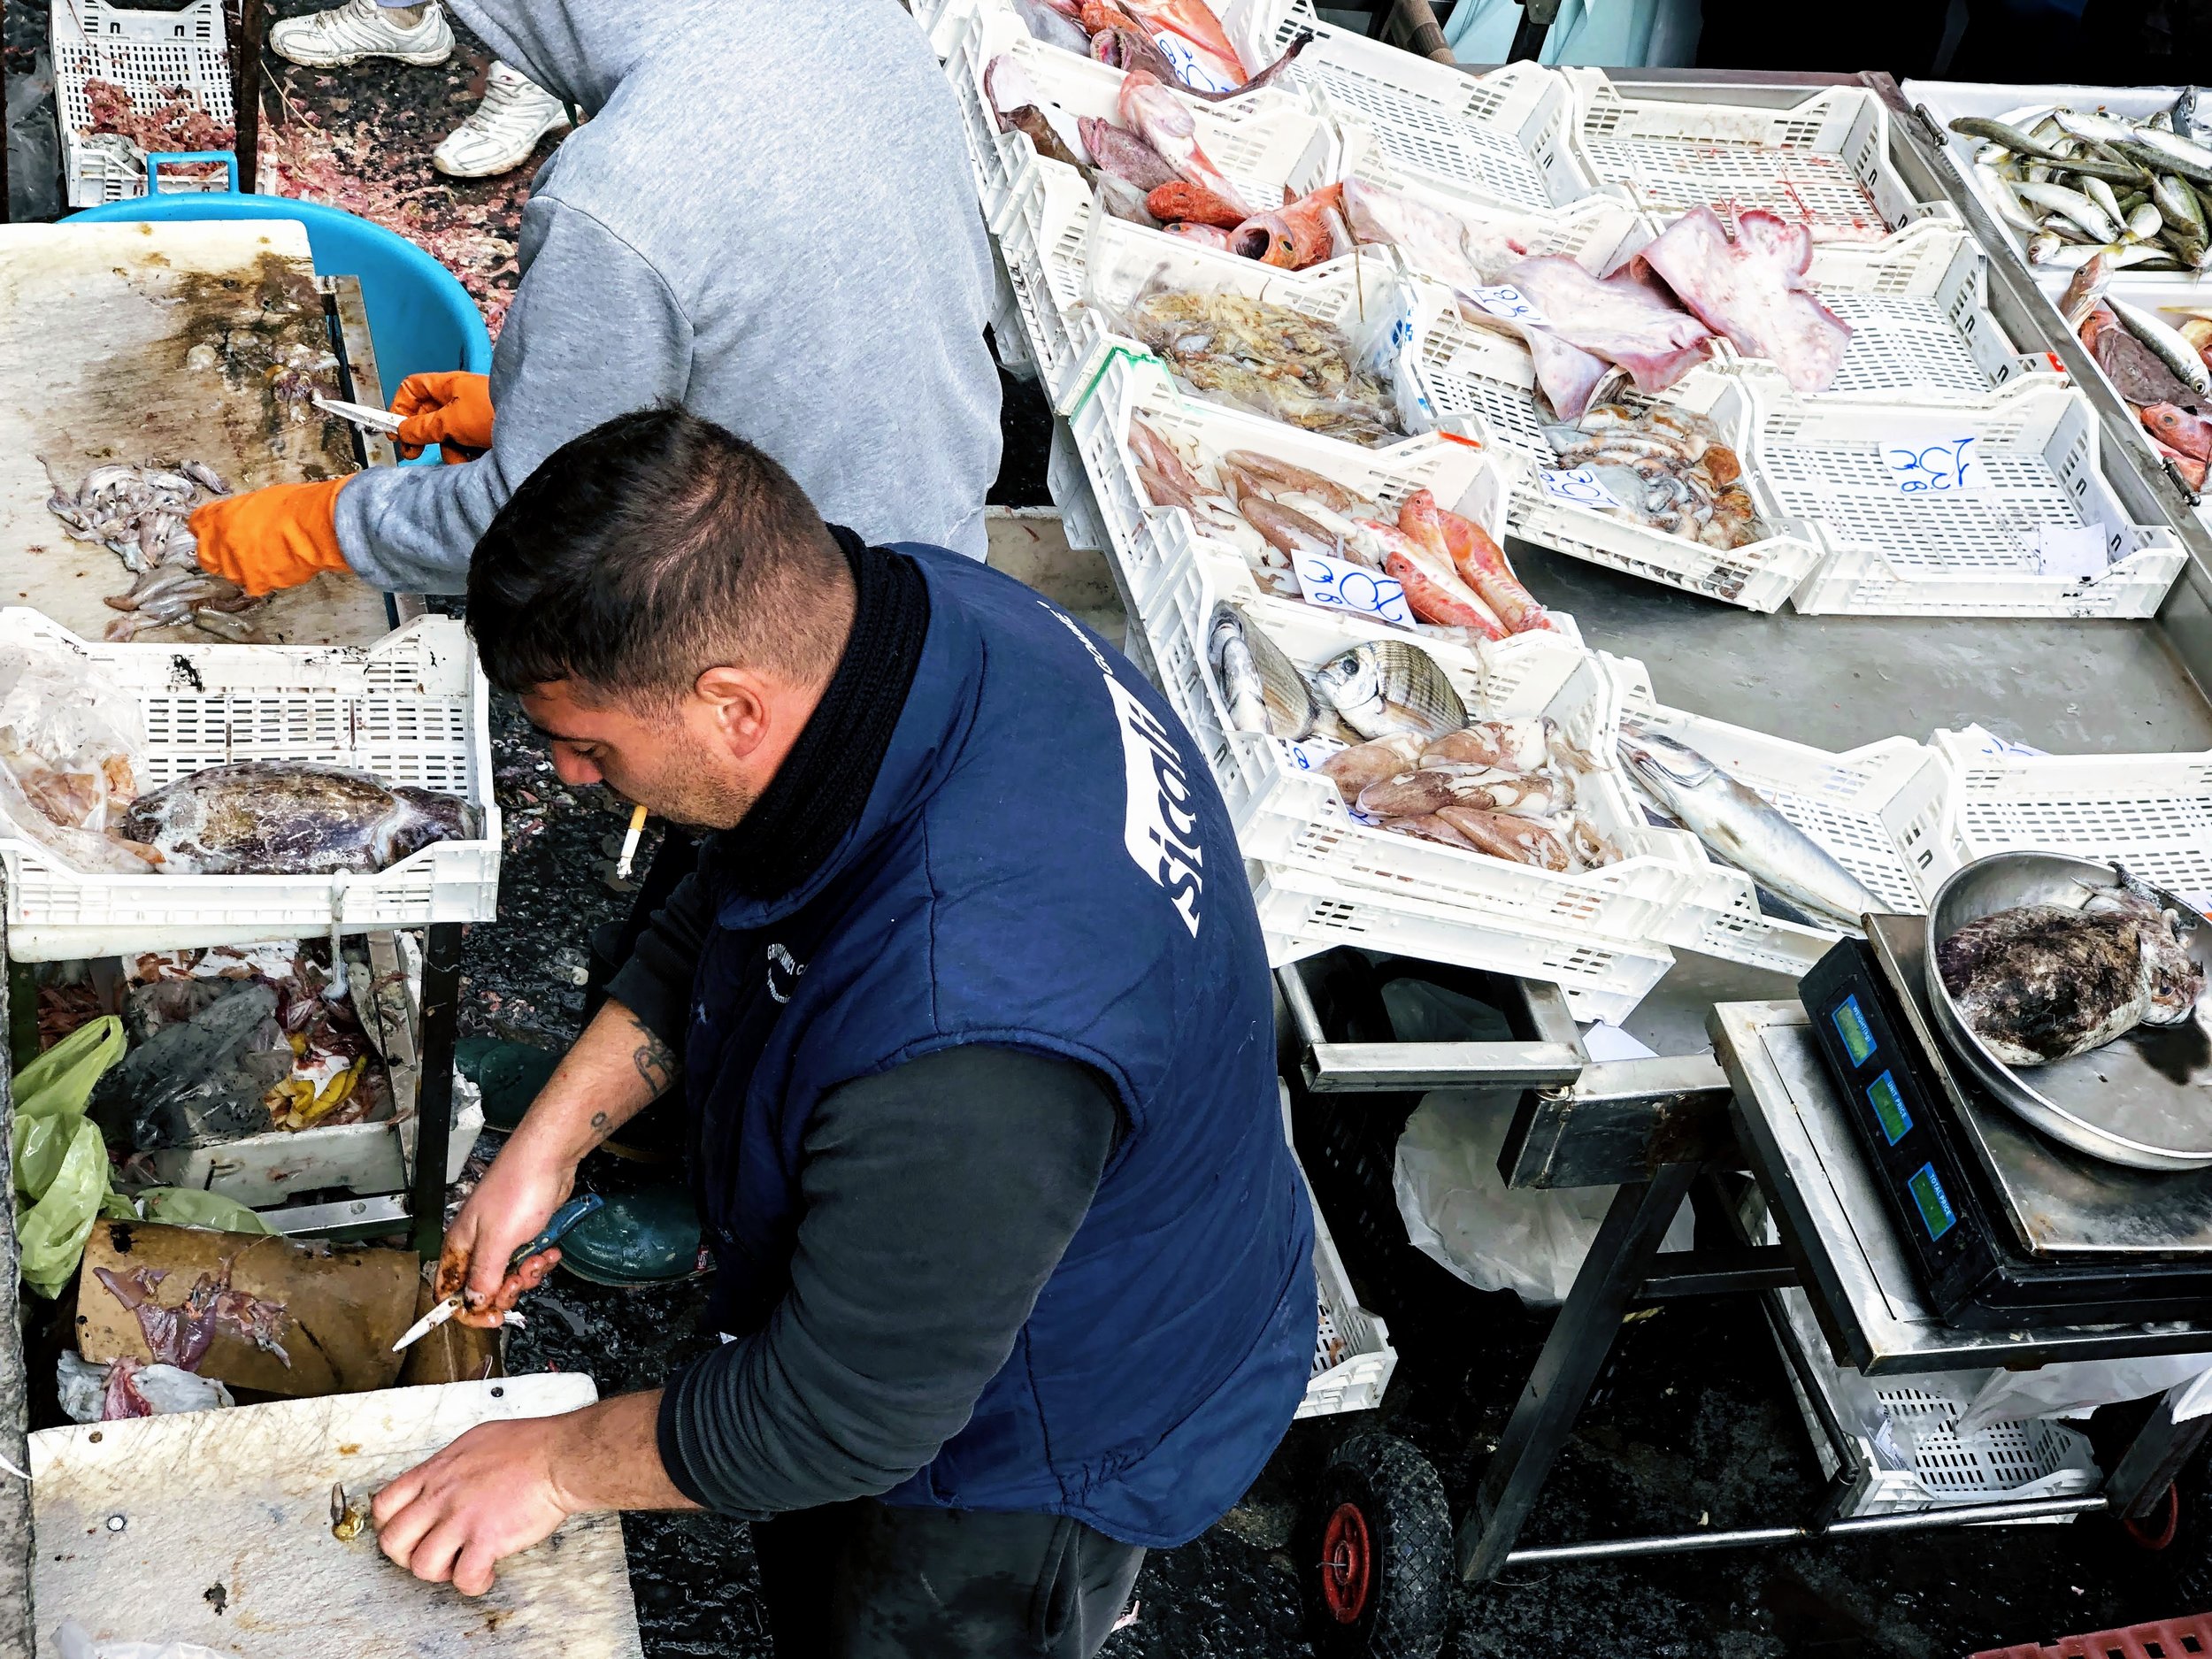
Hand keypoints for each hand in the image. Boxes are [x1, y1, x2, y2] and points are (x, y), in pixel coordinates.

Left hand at [189, 478, 349, 595]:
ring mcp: (238, 567)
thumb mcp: (259, 499)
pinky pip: (258, 584)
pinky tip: (282, 564)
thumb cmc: (294, 507)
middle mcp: (221, 545)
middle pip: (207, 557)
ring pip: (233, 574)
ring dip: (245, 568)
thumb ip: (241, 514)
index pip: (197, 524)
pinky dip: (269, 577)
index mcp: (217, 518)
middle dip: (220, 555)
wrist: (314, 528)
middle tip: (239, 548)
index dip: (208, 526)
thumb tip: (243, 521)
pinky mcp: (258, 583)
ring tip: (268, 555)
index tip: (215, 528)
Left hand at [371, 1416, 578, 1595]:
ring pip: (421, 1566)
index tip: (408, 1531)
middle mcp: (441, 1497)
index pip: (383, 1505)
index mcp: (436, 1471)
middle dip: (407, 1556)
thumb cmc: (528, 1445)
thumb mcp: (474, 1441)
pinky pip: (464, 1578)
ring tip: (459, 1564)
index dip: (390, 1526)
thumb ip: (450, 1464)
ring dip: (439, 1572)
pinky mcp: (486, 1540)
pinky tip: (486, 1572)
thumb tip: (443, 1476)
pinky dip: (473, 1583)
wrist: (558, 1457)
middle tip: (430, 1553)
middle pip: (393, 1541)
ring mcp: (461, 1520)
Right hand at [392, 371, 493, 463]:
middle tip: (414, 452)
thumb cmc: (498, 411)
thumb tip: (404, 431)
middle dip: (423, 437)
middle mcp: (460, 399)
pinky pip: (468, 447)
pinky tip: (476, 460)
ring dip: (451, 452)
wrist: (533, 428)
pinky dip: (468, 456)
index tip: (396, 430)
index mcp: (449, 386)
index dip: (400, 408)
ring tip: (460, 458)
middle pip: (428, 417)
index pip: (412, 389)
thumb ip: (424, 428)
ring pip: (449, 437)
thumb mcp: (452, 421)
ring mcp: (475, 418)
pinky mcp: (488, 435)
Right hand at [436, 1143, 574, 1326]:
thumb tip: (473, 1303)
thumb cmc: (518, 1190)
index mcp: (459, 1247)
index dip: (466, 1311)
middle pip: (482, 1289)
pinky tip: (550, 1250)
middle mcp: (476, 1245)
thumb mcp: (498, 1241)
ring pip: (508, 1277)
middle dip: (505, 1291)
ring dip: (527, 1275)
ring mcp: (501, 1239)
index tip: (491, 1319)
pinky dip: (539, 1260)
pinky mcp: (523, 1234)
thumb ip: (484, 1276)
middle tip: (521, 1279)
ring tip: (539, 1258)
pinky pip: (527, 1261)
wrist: (549, 1158)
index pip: (447, 1292)